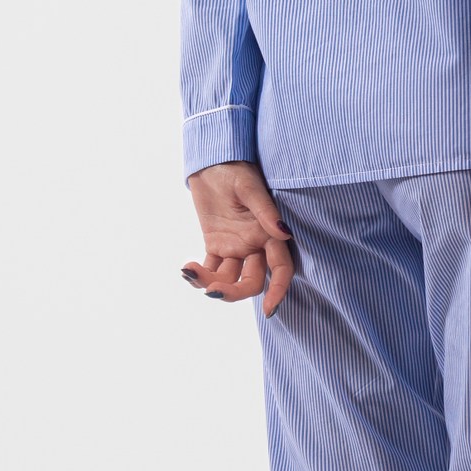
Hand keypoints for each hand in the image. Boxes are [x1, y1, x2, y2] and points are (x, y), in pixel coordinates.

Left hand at [181, 159, 293, 316]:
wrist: (211, 160)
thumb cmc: (235, 169)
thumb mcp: (249, 186)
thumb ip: (265, 211)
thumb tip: (284, 234)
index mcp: (269, 232)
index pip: (281, 267)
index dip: (279, 289)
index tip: (269, 310)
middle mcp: (255, 244)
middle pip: (252, 280)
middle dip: (234, 291)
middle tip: (213, 291)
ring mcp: (235, 246)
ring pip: (229, 278)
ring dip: (211, 283)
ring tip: (190, 272)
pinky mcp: (216, 244)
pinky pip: (211, 268)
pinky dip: (199, 274)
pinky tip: (186, 268)